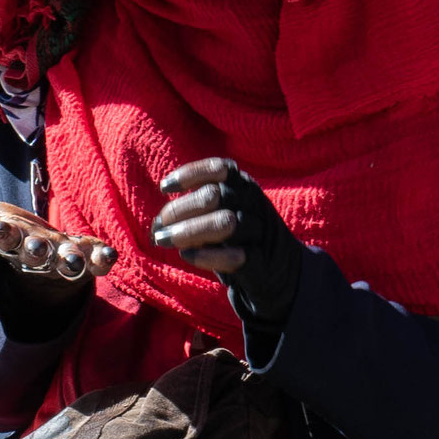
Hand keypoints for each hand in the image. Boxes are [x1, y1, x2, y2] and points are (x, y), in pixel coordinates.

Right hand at [0, 185, 116, 281]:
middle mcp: (36, 254)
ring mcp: (61, 259)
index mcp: (12, 241)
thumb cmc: (13, 231)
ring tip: (75, 262)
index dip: (2, 234)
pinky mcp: (86, 258)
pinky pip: (95, 262)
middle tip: (37, 248)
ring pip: (65, 264)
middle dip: (36, 251)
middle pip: (34, 255)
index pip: (4, 238)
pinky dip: (102, 259)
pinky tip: (110, 253)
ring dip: (70, 262)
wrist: (43, 258)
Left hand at [151, 158, 304, 324]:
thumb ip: (196, 211)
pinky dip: (206, 256)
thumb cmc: (238, 237)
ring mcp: (258, 230)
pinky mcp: (259, 260)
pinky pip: (234, 255)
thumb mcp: (222, 213)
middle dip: (180, 210)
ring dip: (189, 231)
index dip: (189, 174)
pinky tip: (186, 256)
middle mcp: (253, 202)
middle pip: (214, 196)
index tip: (164, 188)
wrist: (281, 268)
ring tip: (164, 240)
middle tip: (158, 228)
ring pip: (224, 223)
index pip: (219, 169)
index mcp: (243, 185)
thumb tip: (158, 223)